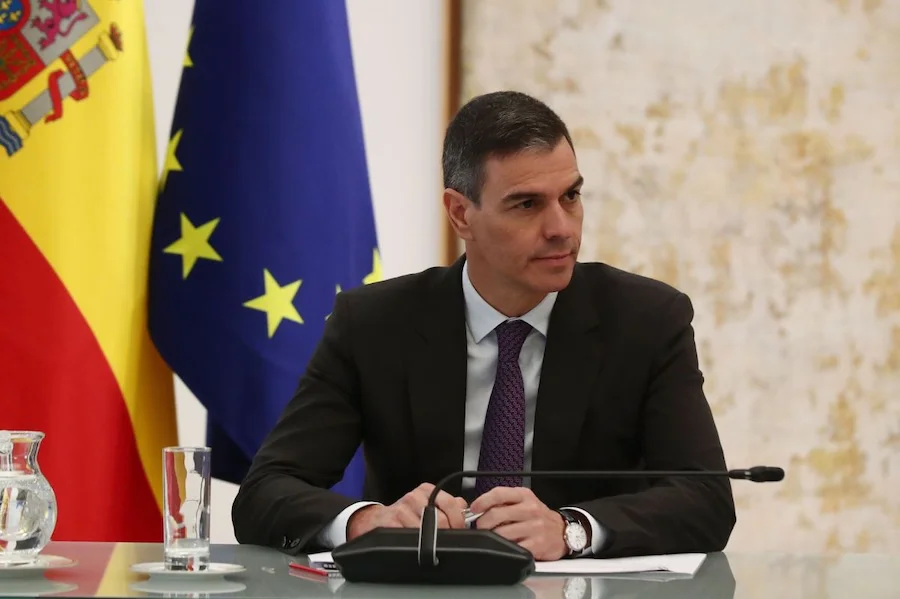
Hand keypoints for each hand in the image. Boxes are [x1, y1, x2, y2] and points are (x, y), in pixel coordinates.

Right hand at [347, 483, 467, 540]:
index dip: (458, 521)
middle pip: (440, 519)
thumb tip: (464, 508)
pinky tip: (416, 545)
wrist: (378, 519)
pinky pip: (410, 537)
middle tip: (447, 542)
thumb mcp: (428, 503)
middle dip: (447, 534)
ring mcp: (402, 509)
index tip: (460, 531)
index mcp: (427, 490)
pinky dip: (416, 544)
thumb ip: (449, 505)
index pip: (451, 503)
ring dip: (431, 542)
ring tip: (431, 545)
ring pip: (426, 531)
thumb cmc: (407, 513)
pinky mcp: (391, 522)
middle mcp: (414, 497)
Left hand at [469, 487, 567, 560]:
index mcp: (524, 496)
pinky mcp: (537, 545)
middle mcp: (530, 509)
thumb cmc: (539, 517)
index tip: (473, 509)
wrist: (563, 531)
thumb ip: (504, 501)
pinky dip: (504, 548)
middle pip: (496, 514)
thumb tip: (479, 509)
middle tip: (481, 527)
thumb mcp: (525, 501)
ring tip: (493, 537)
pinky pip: (513, 547)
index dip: (482, 502)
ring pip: (501, 533)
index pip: (498, 494)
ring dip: (491, 537)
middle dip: (482, 523)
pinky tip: (505, 546)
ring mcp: (534, 527)